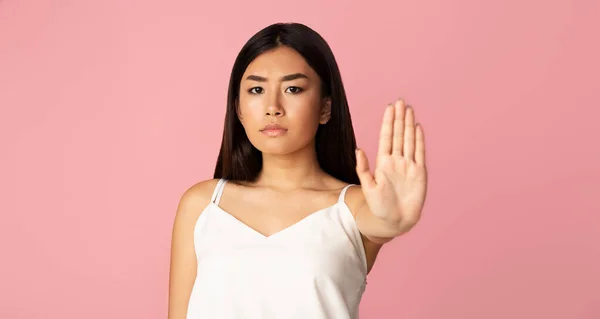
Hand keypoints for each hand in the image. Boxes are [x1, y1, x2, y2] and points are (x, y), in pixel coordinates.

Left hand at [355, 99, 427, 231]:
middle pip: (398, 134)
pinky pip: (419, 152)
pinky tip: (417, 127)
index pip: (386, 137)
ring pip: (409, 140)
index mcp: (383, 162)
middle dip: (399, 118)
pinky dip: (419, 140)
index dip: (388, 122)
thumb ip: (363, 169)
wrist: (394, 221)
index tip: (389, 108)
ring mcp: (408, 165)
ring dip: (409, 124)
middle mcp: (396, 161)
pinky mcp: (419, 173)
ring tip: (409, 109)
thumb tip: (358, 150)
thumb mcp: (368, 188)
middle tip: (400, 101)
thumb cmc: (378, 207)